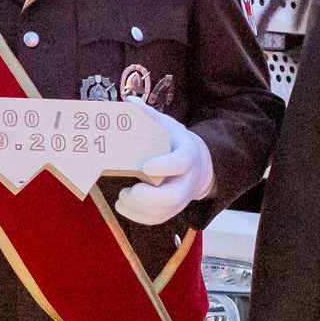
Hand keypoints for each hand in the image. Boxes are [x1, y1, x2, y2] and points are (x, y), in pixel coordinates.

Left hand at [112, 112, 213, 226]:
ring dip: (139, 209)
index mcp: (188, 155)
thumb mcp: (168, 126)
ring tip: (122, 196)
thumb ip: (149, 116)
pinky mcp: (172, 210)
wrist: (197, 166)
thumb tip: (129, 101)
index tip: (146, 166)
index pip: (181, 162)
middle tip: (131, 190)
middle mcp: (187, 180)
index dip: (165, 166)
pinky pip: (157, 219)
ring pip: (163, 212)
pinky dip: (138, 216)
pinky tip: (123, 205)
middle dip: (149, 197)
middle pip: (174, 196)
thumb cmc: (175, 144)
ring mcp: (181, 199)